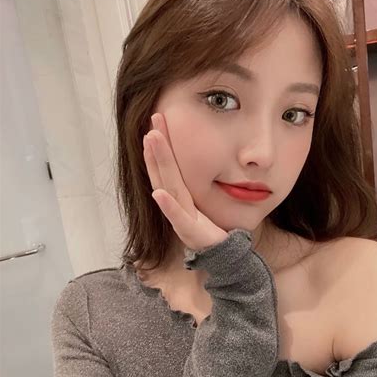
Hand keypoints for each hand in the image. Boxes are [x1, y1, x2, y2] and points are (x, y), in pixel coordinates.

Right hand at [143, 112, 228, 251]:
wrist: (224, 256)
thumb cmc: (212, 230)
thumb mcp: (206, 201)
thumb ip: (198, 183)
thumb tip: (203, 157)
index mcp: (180, 196)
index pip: (167, 166)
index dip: (160, 145)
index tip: (157, 121)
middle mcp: (176, 205)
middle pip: (164, 171)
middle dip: (157, 145)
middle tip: (153, 120)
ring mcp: (181, 218)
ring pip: (167, 187)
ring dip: (158, 163)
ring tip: (151, 140)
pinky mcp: (190, 233)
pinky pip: (177, 217)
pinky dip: (167, 206)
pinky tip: (159, 193)